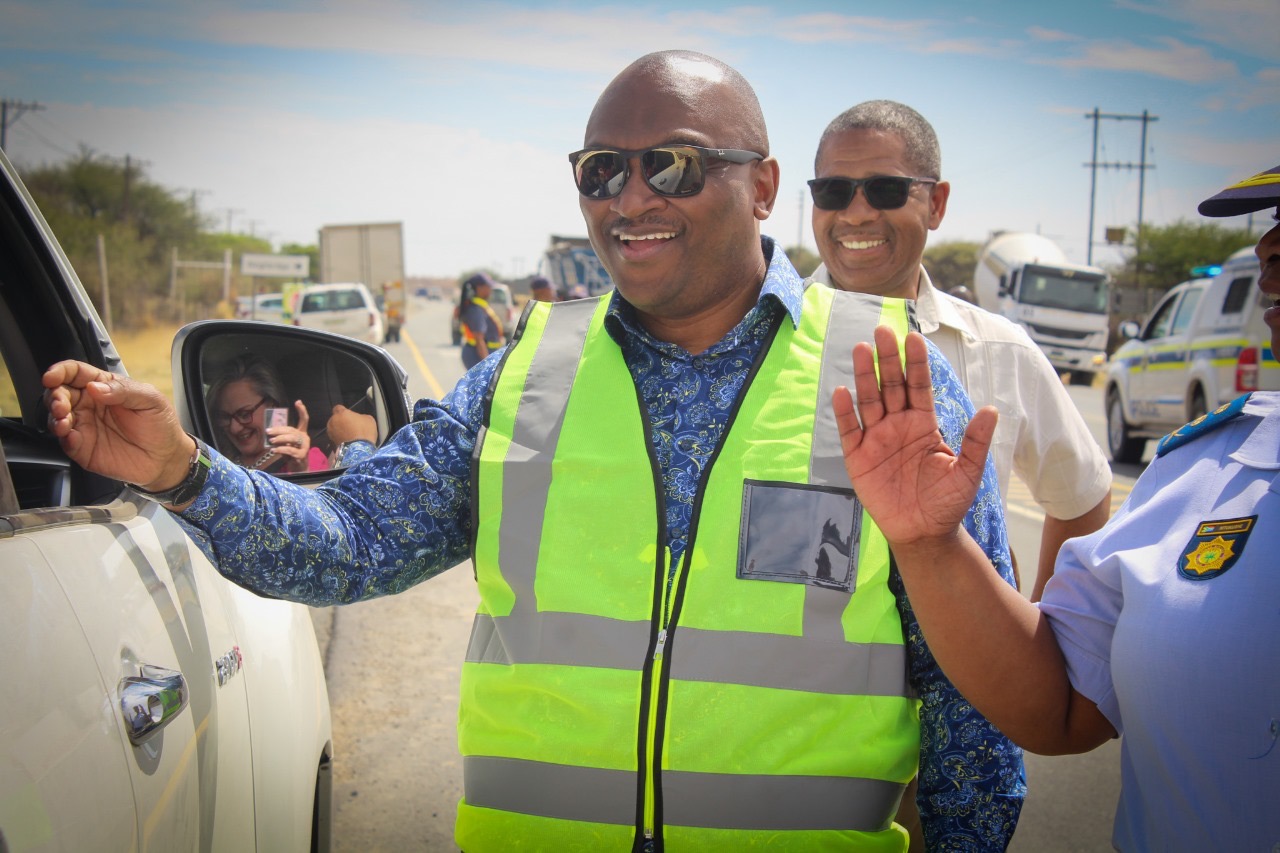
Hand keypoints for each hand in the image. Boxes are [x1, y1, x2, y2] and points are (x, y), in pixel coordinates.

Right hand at [43, 360, 193, 489]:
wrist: (166, 459)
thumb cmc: (160, 425)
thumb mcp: (150, 400)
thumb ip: (124, 390)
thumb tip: (95, 387)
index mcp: (104, 387)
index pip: (76, 373)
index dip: (60, 372)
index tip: (52, 377)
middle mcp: (90, 404)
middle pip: (60, 393)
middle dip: (55, 396)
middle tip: (61, 404)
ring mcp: (84, 426)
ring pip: (57, 416)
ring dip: (55, 417)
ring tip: (64, 420)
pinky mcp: (83, 448)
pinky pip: (65, 441)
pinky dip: (64, 438)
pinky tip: (72, 437)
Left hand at [267, 399, 312, 472]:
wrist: (298, 469)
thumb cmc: (291, 455)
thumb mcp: (286, 444)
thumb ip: (281, 438)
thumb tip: (269, 433)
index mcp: (302, 433)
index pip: (304, 420)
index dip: (302, 411)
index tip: (298, 401)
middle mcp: (305, 438)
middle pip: (292, 430)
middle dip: (279, 430)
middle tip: (268, 431)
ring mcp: (305, 446)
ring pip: (292, 438)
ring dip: (280, 439)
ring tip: (271, 440)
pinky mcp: (302, 455)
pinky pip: (290, 449)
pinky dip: (281, 449)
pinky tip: (273, 450)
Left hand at [326, 404, 377, 443]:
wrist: (359, 450)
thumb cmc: (364, 432)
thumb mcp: (368, 419)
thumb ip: (359, 416)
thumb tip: (357, 419)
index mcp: (341, 413)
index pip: (338, 407)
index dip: (344, 411)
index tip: (349, 415)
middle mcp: (332, 421)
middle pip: (335, 419)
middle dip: (341, 421)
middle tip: (350, 426)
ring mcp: (330, 433)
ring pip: (334, 428)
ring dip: (339, 430)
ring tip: (348, 435)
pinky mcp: (330, 442)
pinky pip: (335, 437)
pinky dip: (339, 438)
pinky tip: (347, 441)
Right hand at [833, 326, 996, 547]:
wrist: (924, 532)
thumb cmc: (947, 502)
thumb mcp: (968, 472)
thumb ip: (977, 441)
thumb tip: (991, 409)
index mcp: (924, 423)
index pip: (919, 385)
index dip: (916, 363)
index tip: (913, 337)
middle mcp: (898, 424)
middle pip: (891, 385)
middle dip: (887, 359)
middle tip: (882, 331)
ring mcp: (876, 438)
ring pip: (869, 400)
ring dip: (864, 376)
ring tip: (861, 349)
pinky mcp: (858, 457)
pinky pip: (849, 431)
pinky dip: (845, 412)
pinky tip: (841, 392)